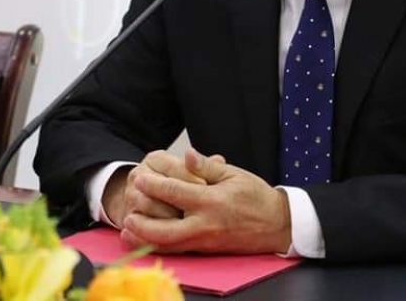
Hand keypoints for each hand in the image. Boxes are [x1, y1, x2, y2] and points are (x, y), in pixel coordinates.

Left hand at [120, 148, 291, 254]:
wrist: (277, 224)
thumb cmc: (256, 197)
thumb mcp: (235, 175)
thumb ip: (207, 167)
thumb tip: (188, 154)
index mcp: (212, 201)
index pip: (176, 193)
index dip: (154, 185)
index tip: (140, 177)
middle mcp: (206, 224)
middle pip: (166, 229)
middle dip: (143, 221)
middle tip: (129, 209)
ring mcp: (205, 241)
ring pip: (169, 245)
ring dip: (145, 238)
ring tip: (128, 228)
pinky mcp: (206, 250)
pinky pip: (178, 251)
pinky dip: (159, 247)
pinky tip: (146, 240)